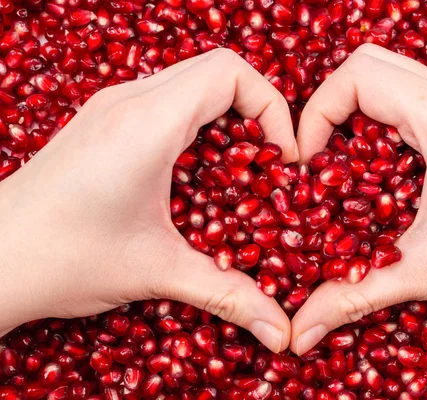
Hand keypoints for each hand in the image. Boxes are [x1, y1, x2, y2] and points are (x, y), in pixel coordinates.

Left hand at [0, 48, 297, 352]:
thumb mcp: (157, 272)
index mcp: (147, 123)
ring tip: (238, 171)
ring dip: (226, 118)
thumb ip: (229, 295)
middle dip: (256, 113)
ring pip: (191, 82)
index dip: (272, 108)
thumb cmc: (61, 258)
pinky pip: (167, 100)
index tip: (282, 159)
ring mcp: (112, 106)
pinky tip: (197, 175)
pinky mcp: (104, 121)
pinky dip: (197, 125)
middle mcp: (129, 101)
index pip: (231, 72)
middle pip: (217, 71)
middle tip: (267, 165)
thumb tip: (282, 332)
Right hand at [291, 44, 426, 354]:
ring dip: (360, 118)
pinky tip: (386, 177)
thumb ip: (350, 296)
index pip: (355, 77)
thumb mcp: (423, 272)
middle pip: (370, 66)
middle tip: (321, 161)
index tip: (306, 166)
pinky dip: (387, 128)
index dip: (315, 115)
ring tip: (348, 171)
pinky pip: (418, 104)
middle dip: (331, 109)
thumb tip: (299, 332)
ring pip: (395, 81)